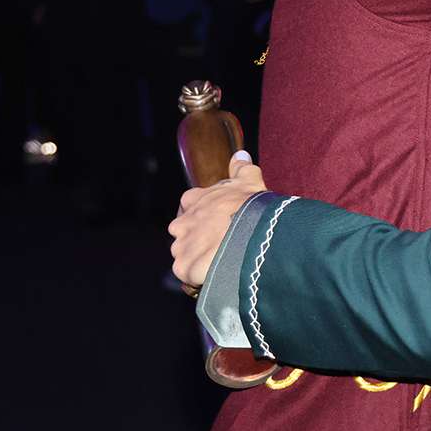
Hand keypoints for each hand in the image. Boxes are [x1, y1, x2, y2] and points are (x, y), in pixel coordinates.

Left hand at [168, 152, 266, 288]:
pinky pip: (188, 274)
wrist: (250, 234)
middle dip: (197, 239)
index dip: (204, 214)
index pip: (190, 206)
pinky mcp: (183, 267)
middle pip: (184, 233)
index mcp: (193, 200)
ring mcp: (180, 246)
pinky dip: (198, 276)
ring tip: (220, 262)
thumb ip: (241, 168)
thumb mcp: (249, 181)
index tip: (218, 220)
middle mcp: (181, 222)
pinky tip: (216, 274)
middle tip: (220, 244)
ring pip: (185, 255)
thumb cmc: (250, 206)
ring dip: (199, 259)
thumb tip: (240, 154)